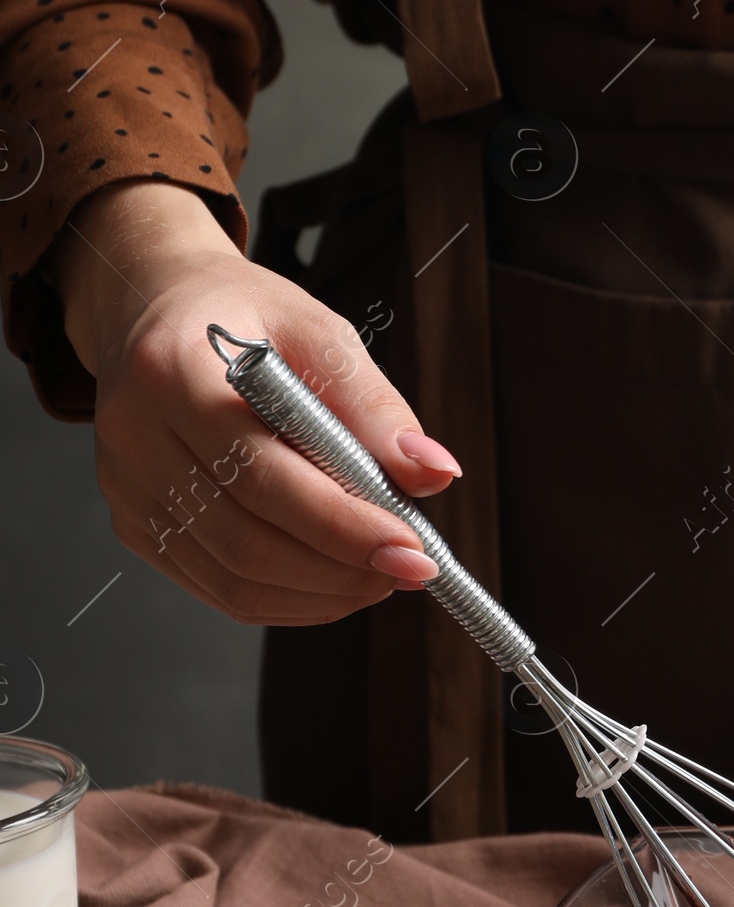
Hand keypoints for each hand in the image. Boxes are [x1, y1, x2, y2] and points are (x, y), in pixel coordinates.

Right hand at [54, 181, 459, 624]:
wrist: (158, 308)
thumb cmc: (241, 317)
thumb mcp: (317, 333)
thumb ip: (374, 408)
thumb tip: (433, 474)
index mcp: (173, 372)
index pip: (262, 474)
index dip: (342, 524)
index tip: (411, 545)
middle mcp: (134, 436)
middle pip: (245, 540)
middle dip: (340, 568)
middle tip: (408, 568)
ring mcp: (127, 489)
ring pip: (232, 578)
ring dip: (320, 593)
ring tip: (379, 574)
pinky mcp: (135, 524)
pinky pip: (216, 587)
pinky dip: (286, 598)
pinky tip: (333, 580)